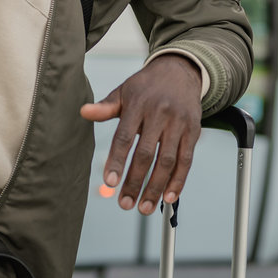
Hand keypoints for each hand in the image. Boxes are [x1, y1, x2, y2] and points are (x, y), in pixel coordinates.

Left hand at [80, 54, 202, 215]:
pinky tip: (169, 197)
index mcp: (138, 104)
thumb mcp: (124, 91)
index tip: (110, 183)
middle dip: (135, 182)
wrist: (181, 70)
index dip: (117, 161)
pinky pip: (186, 159)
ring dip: (156, 187)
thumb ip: (105, 107)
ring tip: (145, 207)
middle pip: (146, 154)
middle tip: (125, 204)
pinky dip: (179, 180)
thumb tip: (84, 111)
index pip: (125, 137)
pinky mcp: (193, 130)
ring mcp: (179, 123)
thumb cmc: (147, 86)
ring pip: (167, 161)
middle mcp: (160, 113)